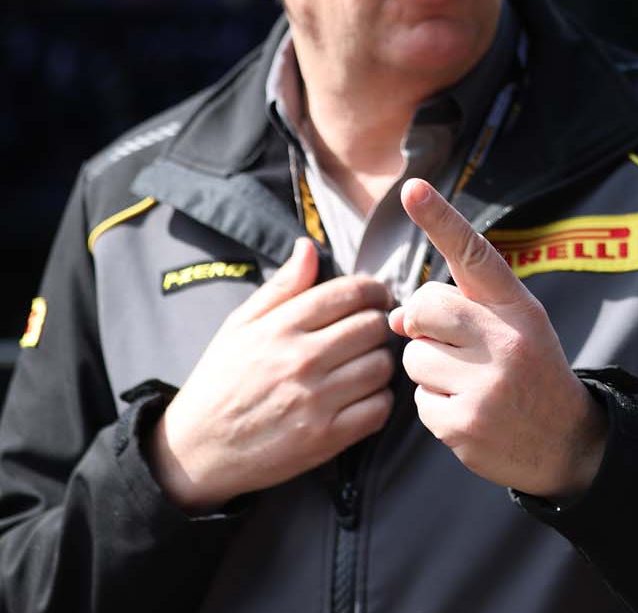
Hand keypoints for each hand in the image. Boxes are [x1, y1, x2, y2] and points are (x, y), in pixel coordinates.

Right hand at [150, 239, 393, 512]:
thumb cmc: (220, 382)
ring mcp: (314, 401)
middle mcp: (300, 361)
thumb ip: (280, 287)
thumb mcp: (238, 326)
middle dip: (377, 324)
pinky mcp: (325, 438)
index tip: (376, 297)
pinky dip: (377, 401)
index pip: (349, 293)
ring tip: (362, 364)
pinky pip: (379, 408)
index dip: (373, 290)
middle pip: (373, 327)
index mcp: (279, 328)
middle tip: (368, 332)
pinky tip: (360, 397)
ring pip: (381, 366)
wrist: (195, 451)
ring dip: (379, 362)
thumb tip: (309, 247)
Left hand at [390, 179, 606, 497]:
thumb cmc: (531, 373)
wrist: (567, 442)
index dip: (441, 220)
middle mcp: (505, 340)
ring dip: (430, 371)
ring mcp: (485, 384)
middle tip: (458, 347)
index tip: (413, 188)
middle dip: (425, 327)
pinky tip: (469, 411)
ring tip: (471, 384)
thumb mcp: (515, 329)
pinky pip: (417, 401)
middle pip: (424, 308)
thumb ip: (460, 312)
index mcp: (518, 308)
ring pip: (413, 357)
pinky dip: (436, 406)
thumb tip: (394, 319)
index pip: (474, 256)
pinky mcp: (464, 423)